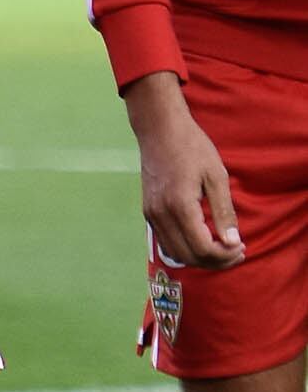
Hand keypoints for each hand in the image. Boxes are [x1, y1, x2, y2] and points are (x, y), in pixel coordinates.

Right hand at [126, 72, 246, 269]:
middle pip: (188, 256)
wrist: (159, 130)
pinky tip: (203, 239)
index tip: (242, 247)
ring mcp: (151, 214)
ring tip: (223, 249)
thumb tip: (233, 242)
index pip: (202, 247)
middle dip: (215, 261)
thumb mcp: (216, 177)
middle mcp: (160, 214)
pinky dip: (186, 248)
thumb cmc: (192, 148)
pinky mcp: (148, 211)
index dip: (225, 255)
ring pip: (175, 253)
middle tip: (237, 253)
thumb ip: (224, 212)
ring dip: (200, 258)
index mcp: (179, 205)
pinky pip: (166, 241)